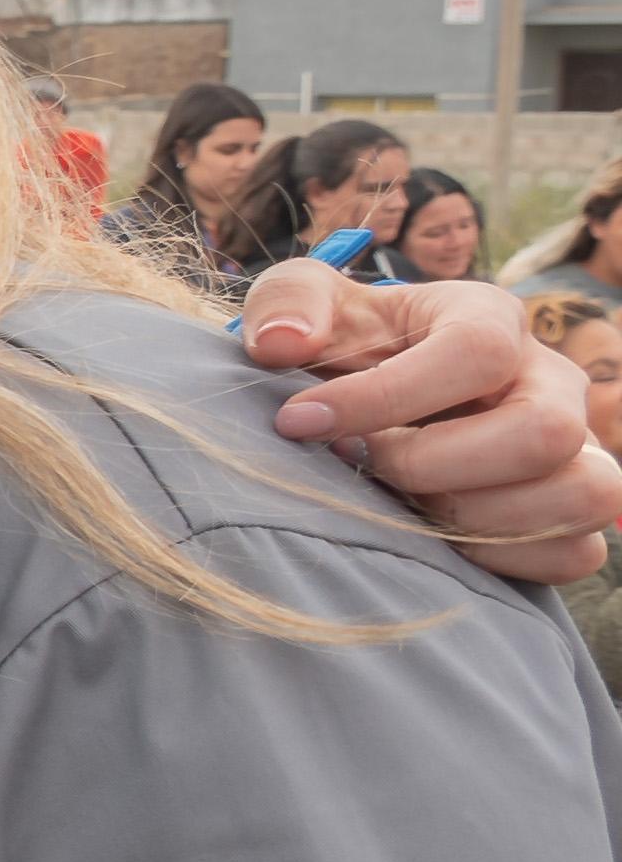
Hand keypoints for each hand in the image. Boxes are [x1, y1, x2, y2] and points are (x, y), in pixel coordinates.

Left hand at [241, 265, 620, 579]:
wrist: (372, 405)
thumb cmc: (345, 350)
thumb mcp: (303, 305)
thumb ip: (285, 301)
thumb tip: (282, 343)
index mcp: (491, 319)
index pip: (478, 351)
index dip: (385, 396)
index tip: (299, 421)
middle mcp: (552, 381)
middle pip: (544, 431)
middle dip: (433, 465)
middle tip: (366, 464)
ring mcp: (577, 448)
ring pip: (580, 494)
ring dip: (474, 517)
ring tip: (404, 501)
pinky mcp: (573, 512)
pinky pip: (575, 553)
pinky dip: (502, 559)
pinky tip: (436, 536)